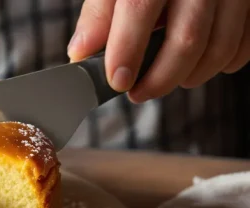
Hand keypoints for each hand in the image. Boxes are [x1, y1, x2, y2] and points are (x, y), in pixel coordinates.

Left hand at [68, 0, 249, 102]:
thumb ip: (100, 14)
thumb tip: (80, 52)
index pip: (140, 7)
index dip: (127, 48)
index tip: (118, 80)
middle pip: (187, 38)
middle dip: (160, 78)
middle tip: (138, 93)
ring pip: (219, 47)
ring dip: (190, 76)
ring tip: (165, 80)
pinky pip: (244, 44)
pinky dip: (221, 64)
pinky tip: (198, 66)